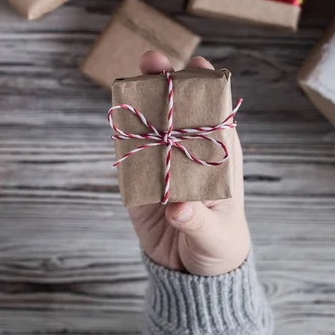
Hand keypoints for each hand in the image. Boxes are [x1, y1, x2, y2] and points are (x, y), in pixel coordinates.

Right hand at [127, 51, 250, 276]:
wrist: (189, 272)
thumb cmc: (218, 246)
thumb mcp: (213, 235)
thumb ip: (196, 221)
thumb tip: (178, 208)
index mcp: (217, 161)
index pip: (215, 117)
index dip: (207, 89)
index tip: (198, 66)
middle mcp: (188, 156)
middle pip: (178, 114)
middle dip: (166, 84)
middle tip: (152, 62)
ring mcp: (162, 166)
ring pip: (150, 127)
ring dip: (139, 102)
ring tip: (127, 80)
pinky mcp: (139, 182)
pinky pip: (128, 155)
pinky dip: (121, 136)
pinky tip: (116, 116)